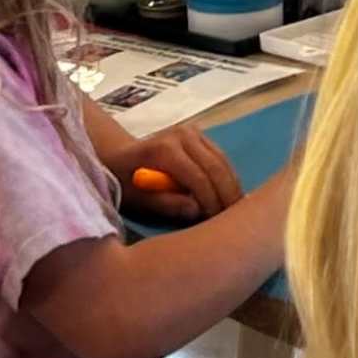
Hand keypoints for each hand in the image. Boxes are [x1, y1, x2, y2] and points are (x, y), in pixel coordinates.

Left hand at [104, 123, 241, 221]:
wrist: (119, 155)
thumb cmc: (124, 182)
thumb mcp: (138, 199)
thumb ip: (167, 204)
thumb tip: (198, 210)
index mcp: (164, 149)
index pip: (198, 177)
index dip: (211, 202)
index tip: (219, 225)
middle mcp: (182, 135)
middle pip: (216, 167)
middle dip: (228, 195)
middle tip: (238, 222)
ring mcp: (193, 132)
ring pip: (223, 161)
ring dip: (232, 187)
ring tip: (238, 212)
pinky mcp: (200, 136)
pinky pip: (221, 158)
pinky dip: (228, 178)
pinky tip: (230, 198)